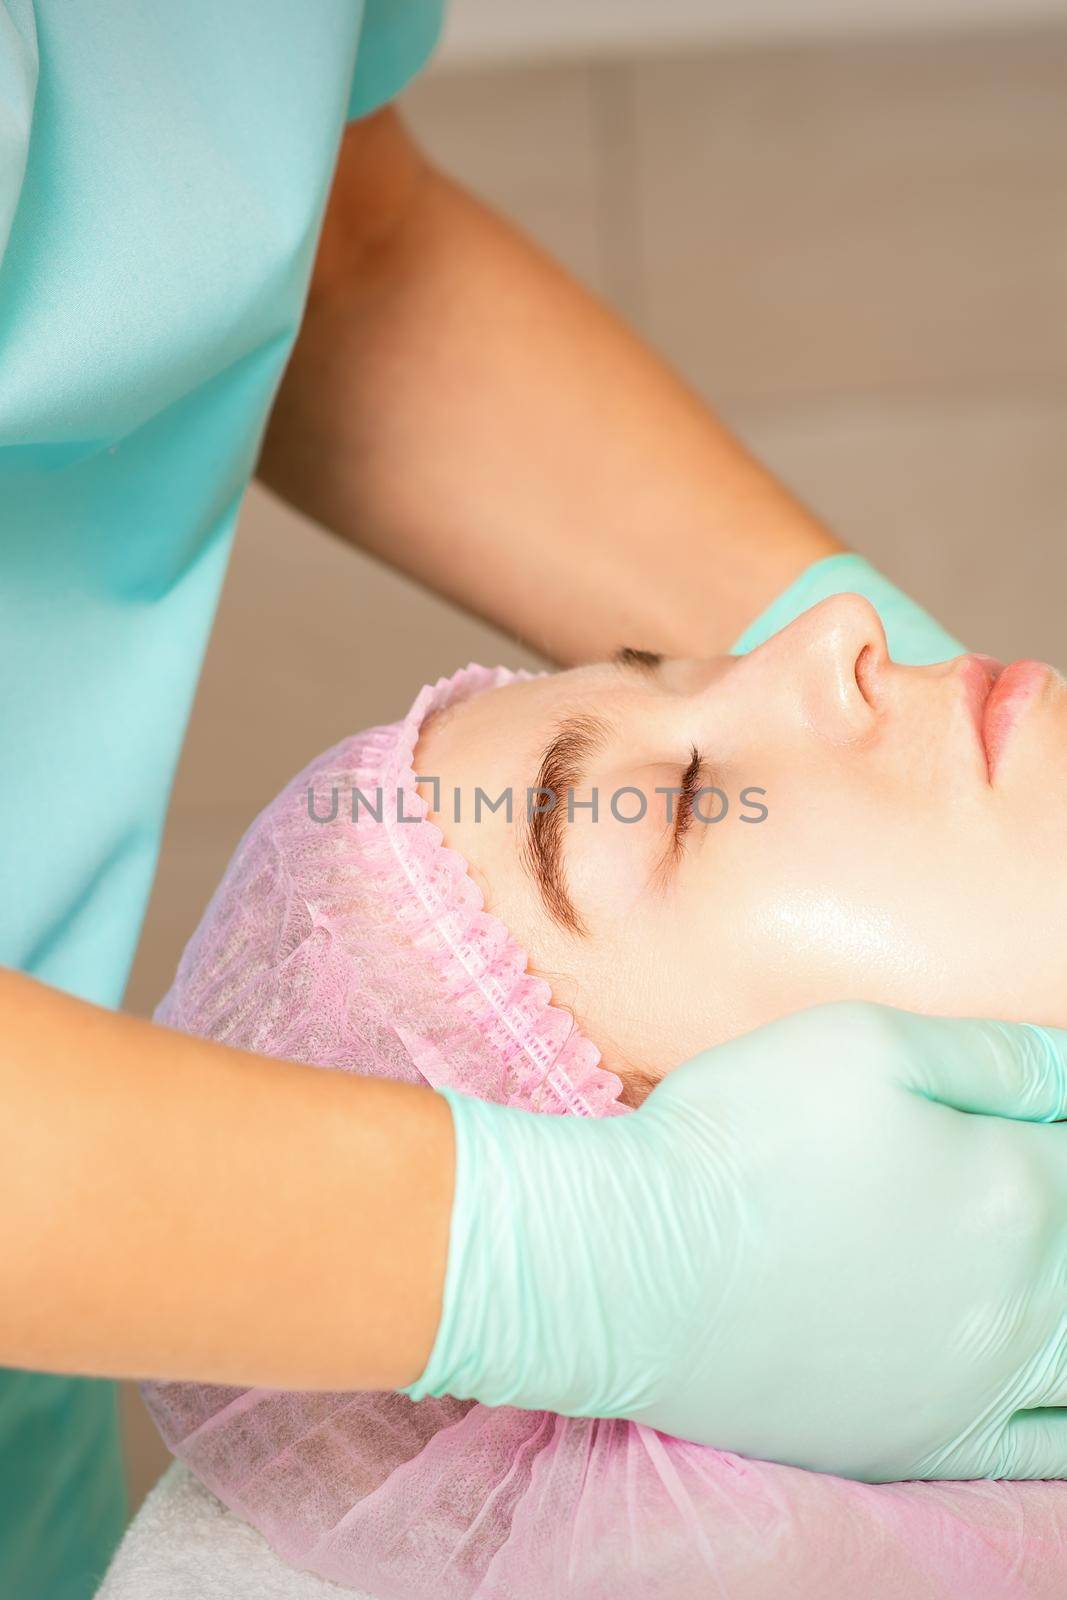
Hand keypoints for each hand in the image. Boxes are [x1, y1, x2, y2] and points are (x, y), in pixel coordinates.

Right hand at [408, 1002, 1066, 1480]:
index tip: (1038, 1128)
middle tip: (1022, 1204)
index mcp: (1015, 1186)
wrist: (631, 1265)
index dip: (1062, 1132)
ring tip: (1040, 1281)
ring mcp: (978, 1384)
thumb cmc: (740, 1137)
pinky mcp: (923, 1443)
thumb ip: (994, 1056)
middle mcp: (1021, 1297)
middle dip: (1066, 1215)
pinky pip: (1047, 1451)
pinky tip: (1049, 1383)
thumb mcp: (864, 1043)